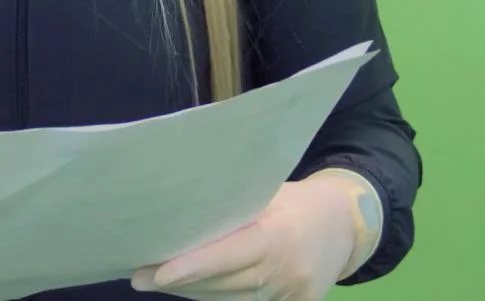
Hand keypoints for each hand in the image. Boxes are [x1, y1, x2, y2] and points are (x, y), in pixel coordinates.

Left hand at [131, 171, 376, 299]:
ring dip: (192, 292)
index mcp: (277, 236)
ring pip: (230, 300)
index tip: (155, 274)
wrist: (345, 223)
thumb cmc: (295, 199)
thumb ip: (230, 208)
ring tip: (156, 280)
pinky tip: (191, 288)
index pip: (226, 257)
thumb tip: (178, 213)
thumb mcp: (266, 193)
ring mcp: (291, 295)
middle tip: (139, 275)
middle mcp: (285, 272)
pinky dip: (217, 297)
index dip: (190, 268)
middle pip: (222, 284)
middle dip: (178, 282)